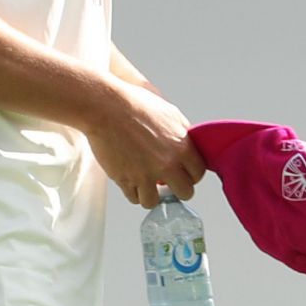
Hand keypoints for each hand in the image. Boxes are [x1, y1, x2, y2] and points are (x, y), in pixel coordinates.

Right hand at [83, 80, 204, 207]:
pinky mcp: (127, 180)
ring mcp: (146, 174)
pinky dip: (132, 191)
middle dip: (177, 189)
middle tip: (168, 183)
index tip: (184, 175)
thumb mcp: (169, 113)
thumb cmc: (134, 104)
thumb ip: (181, 133)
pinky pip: (134, 198)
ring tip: (146, 184)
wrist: (106, 108)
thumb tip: (186, 143)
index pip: (198, 173)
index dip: (191, 175)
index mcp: (182, 147)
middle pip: (185, 192)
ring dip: (151, 194)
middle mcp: (167, 163)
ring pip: (156, 201)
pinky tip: (131, 180)